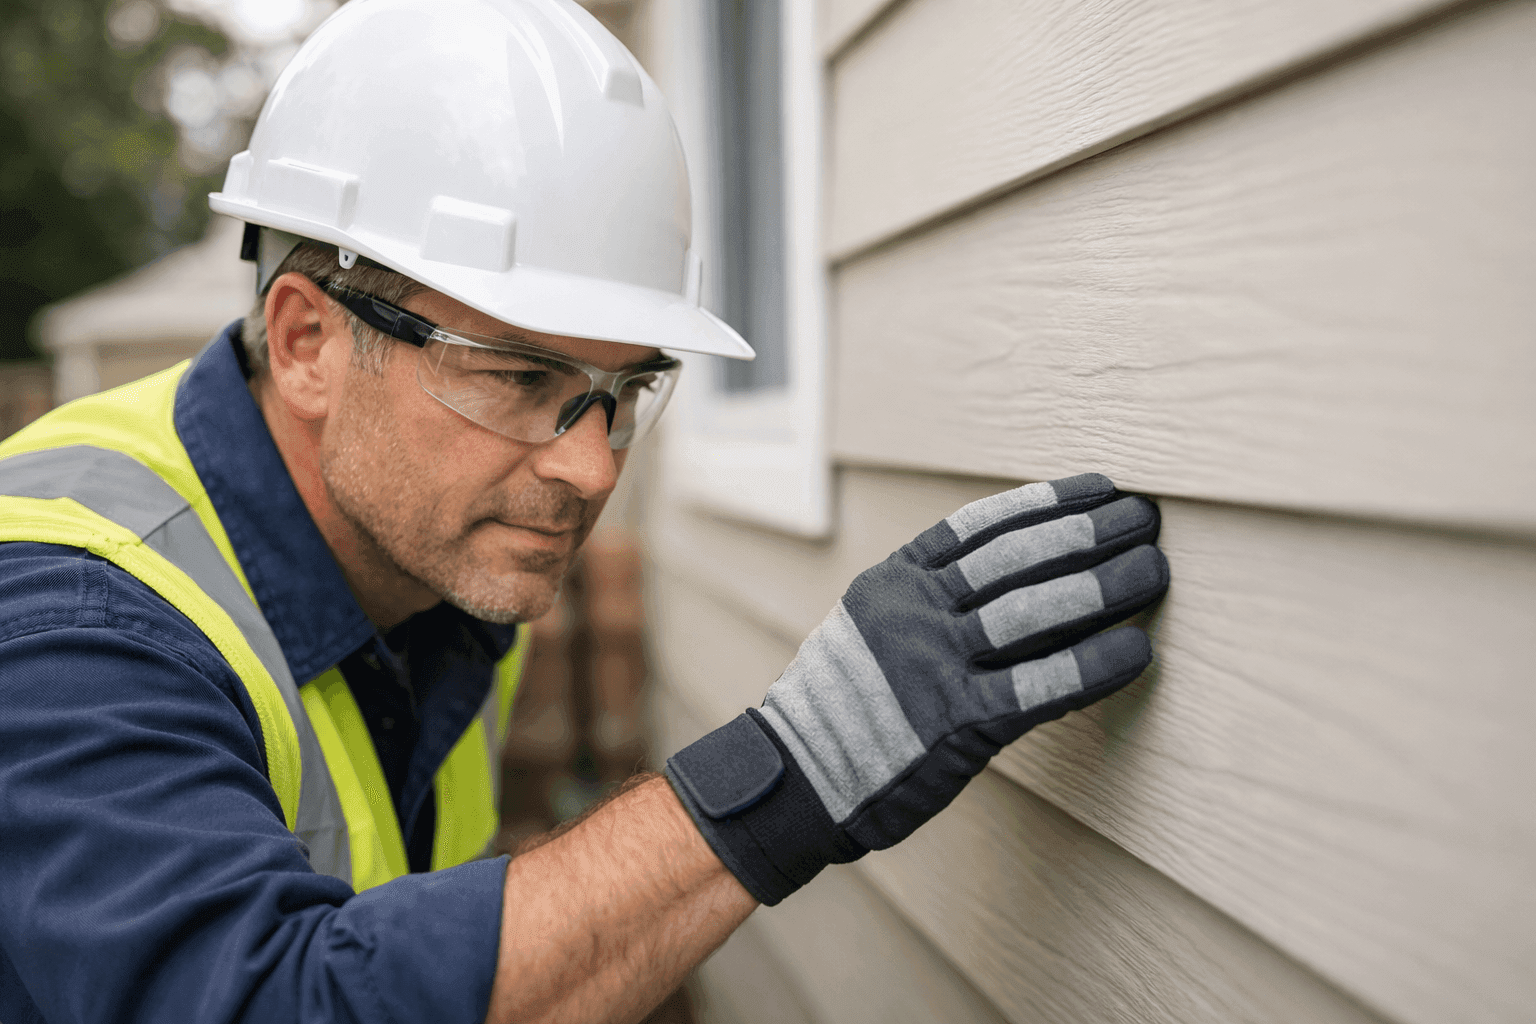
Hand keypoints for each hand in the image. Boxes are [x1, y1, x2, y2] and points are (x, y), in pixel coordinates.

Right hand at [665, 473, 1169, 904]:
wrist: (797, 777)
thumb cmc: (842, 705)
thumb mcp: (869, 626)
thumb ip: (927, 596)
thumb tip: (1013, 568)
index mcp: (894, 581)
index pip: (985, 525)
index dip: (1050, 502)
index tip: (1100, 487)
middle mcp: (914, 611)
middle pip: (1019, 557)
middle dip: (1091, 532)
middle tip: (1145, 518)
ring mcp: (933, 664)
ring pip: (1035, 610)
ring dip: (1105, 586)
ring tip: (1155, 568)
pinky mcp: (956, 722)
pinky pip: (1040, 686)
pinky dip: (1094, 665)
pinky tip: (1136, 650)